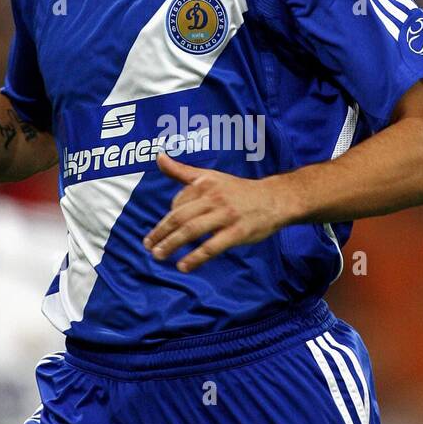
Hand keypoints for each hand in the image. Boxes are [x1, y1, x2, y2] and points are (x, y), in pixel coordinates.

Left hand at [143, 152, 293, 272]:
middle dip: (161, 233)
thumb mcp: (210, 176)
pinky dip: (196, 257)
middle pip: (180, 217)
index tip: (160, 232)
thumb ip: (182, 171)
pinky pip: (211, 247)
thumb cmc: (238, 190)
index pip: (178, 203)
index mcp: (205, 184)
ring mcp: (225, 215)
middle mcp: (214, 198)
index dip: (167, 219)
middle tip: (148, 246)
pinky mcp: (236, 232)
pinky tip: (183, 266)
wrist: (274, 199)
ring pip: (192, 231)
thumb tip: (158, 156)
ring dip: (172, 244)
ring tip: (159, 255)